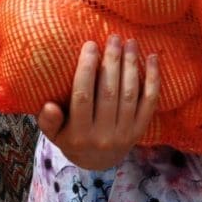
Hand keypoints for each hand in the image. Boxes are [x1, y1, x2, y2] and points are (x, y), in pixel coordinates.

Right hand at [36, 36, 159, 170]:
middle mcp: (103, 136)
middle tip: (114, 38)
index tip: (90, 45)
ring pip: (130, 94)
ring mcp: (125, 134)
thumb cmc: (72, 137)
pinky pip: (150, 102)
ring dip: (131, 65)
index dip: (86, 69)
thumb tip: (49, 106)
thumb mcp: (54, 133)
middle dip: (112, 61)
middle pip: (109, 92)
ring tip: (131, 43)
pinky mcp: (141, 130)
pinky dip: (153, 79)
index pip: (82, 97)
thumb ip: (48, 121)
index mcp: (79, 135)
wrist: (98, 163)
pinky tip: (152, 58)